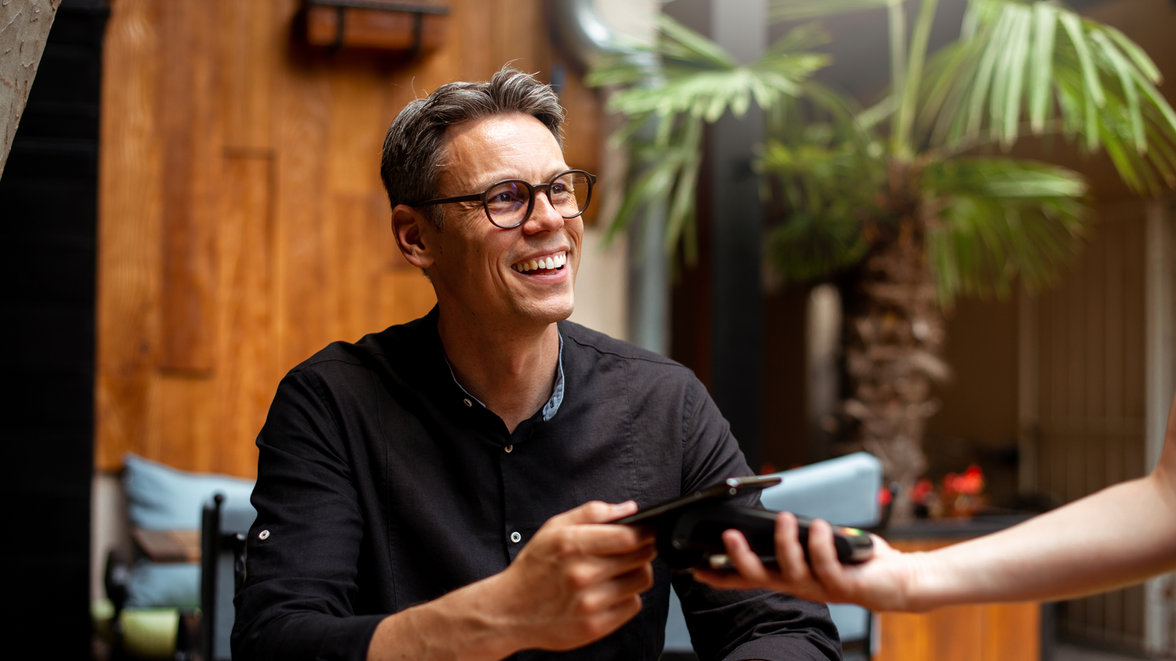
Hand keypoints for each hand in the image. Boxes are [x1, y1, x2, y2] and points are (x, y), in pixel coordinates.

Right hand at [490, 500, 656, 650]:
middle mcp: (583, 575)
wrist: (509, 611)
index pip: (629, 536)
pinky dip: (627, 597)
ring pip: (641, 581)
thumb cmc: (533, 568)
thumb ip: (592, 513)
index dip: (644, 531)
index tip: (646, 531)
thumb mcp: (553, 529)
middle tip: (630, 550)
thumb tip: (629, 508)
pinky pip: (633, 605)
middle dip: (642, 550)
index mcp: (572, 545)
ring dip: (636, 573)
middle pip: (641, 557)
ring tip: (618, 572)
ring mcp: (590, 603)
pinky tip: (609, 592)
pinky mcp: (596, 626)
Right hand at [692, 512, 923, 611]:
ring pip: (792, 571)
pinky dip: (819, 542)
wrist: (898, 580)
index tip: (697, 566)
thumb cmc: (854, 560)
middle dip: (741, 559)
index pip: (748, 578)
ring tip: (782, 518)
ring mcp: (820, 587)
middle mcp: (799, 585)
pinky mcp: (844, 586)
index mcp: (789, 576)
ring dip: (784, 543)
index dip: (722, 575)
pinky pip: (826, 565)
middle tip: (728, 537)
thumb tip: (775, 518)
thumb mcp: (818, 544)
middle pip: (760, 578)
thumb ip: (797, 536)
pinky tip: (819, 525)